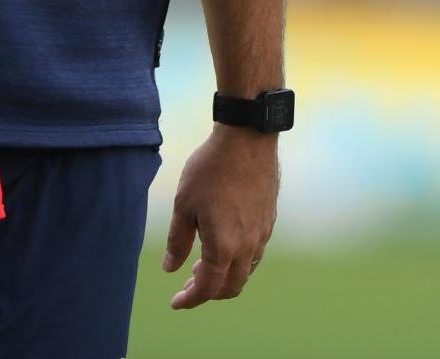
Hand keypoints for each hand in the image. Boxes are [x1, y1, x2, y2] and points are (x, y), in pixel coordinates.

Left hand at [161, 124, 278, 309]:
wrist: (247, 138)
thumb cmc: (210, 169)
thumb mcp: (183, 205)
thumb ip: (177, 242)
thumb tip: (170, 268)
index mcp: (223, 246)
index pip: (207, 288)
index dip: (190, 299)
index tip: (175, 302)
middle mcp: (247, 245)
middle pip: (232, 286)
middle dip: (209, 293)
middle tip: (188, 285)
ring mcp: (262, 232)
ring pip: (247, 270)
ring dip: (225, 276)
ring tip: (203, 265)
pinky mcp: (269, 218)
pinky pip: (256, 252)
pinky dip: (239, 259)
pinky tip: (225, 243)